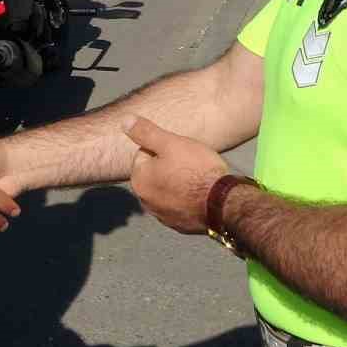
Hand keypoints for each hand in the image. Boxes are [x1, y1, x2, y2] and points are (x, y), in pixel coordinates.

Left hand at [125, 116, 228, 234]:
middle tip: (190, 165)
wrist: (222, 203)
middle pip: (155, 174)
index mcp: (139, 180)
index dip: (164, 149)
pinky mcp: (179, 226)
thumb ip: (146, 132)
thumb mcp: (170, 143)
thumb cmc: (196, 170)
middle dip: (169, 167)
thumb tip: (124, 121)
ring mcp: (162, 216)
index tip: (180, 152)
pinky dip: (186, 200)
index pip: (145, 154)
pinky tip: (200, 195)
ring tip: (197, 179)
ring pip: (167, 190)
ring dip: (177, 184)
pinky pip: (179, 206)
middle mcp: (145, 201)